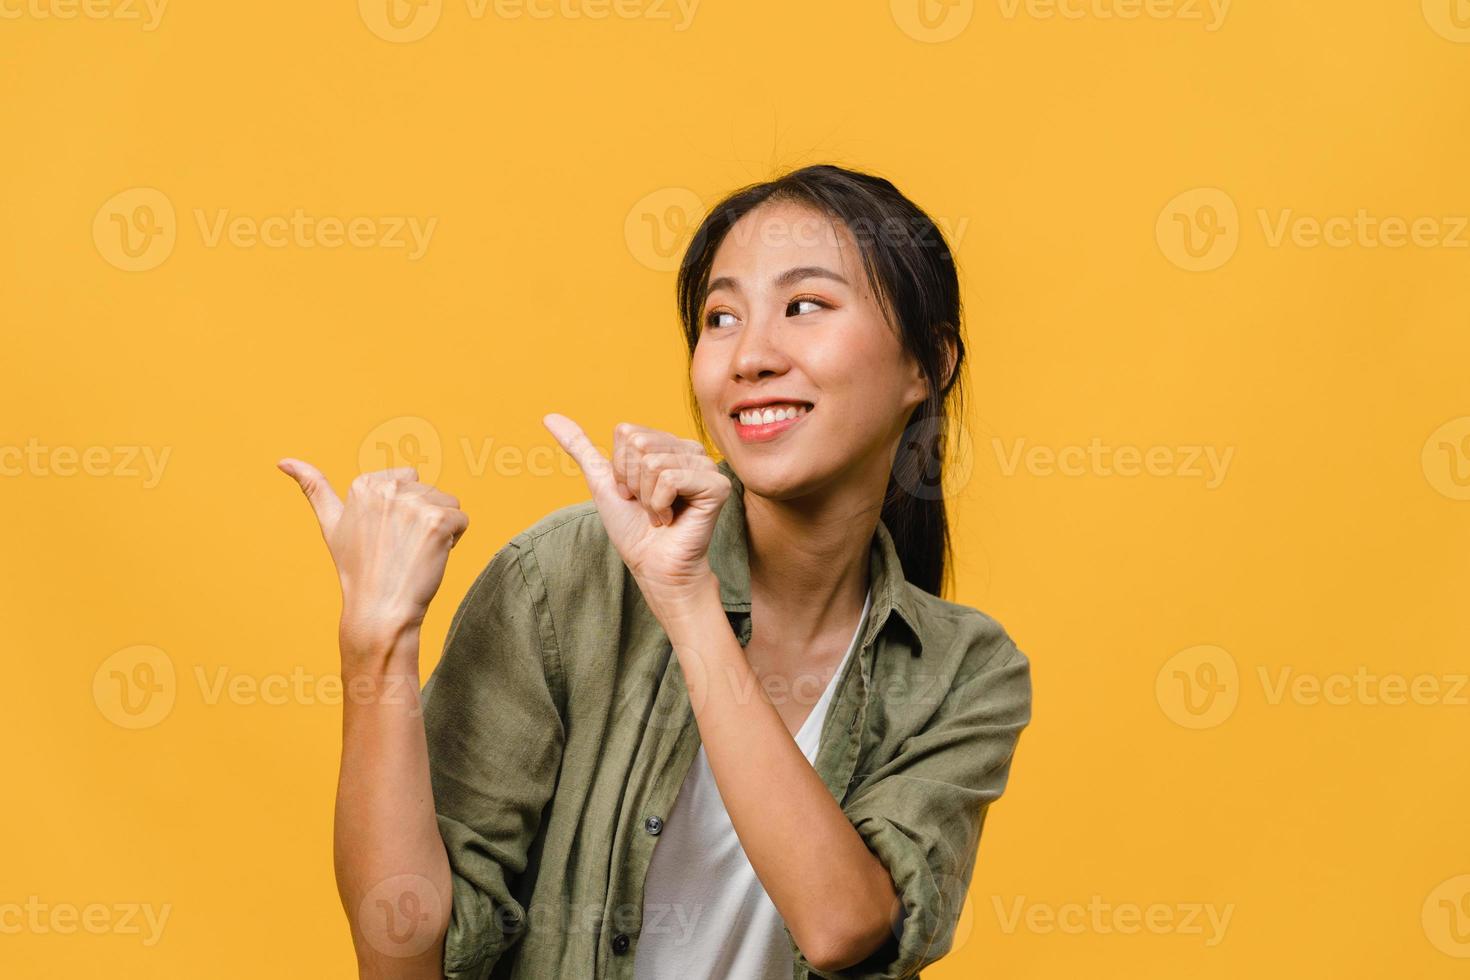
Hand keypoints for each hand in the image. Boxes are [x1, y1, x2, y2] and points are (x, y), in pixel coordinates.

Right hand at [277, 459, 469, 649]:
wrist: (379, 610)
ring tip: (414, 553)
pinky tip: (431, 557)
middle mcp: (387, 487)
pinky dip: (455, 539)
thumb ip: (313, 488)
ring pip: (448, 503)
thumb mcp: (330, 524)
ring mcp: (412, 503)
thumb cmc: (357, 570)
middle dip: (423, 516)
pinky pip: (462, 520)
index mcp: (364, 484)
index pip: (407, 479)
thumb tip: (282, 460)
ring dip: (440, 528)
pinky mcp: (436, 520)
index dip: (403, 510)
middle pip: (429, 490)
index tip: (386, 535)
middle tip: (400, 548)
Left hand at [542, 414, 729, 614]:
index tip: (632, 494)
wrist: (652, 566)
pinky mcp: (717, 485)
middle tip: (646, 506)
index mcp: (666, 444)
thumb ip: (580, 447)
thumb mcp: (601, 481)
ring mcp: (706, 465)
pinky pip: (670, 479)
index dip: (619, 468)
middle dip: (632, 482)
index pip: (627, 433)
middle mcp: (689, 449)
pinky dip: (660, 505)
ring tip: (660, 514)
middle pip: (639, 444)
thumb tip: (549, 417)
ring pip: (653, 463)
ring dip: (646, 498)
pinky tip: (672, 518)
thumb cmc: (631, 528)